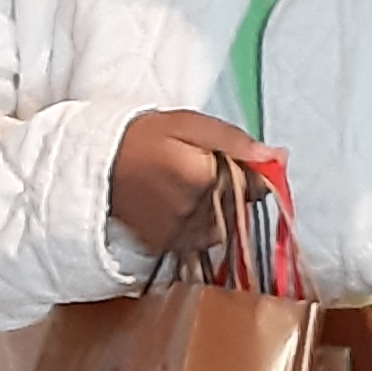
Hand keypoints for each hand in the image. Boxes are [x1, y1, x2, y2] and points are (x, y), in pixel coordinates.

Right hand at [108, 109, 282, 259]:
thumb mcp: (188, 124)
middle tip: (202, 169)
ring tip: (188, 186)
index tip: (241, 164)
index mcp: (205, 178)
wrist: (94, 163)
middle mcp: (196, 211)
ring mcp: (180, 233)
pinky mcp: (166, 246)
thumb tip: (277, 156)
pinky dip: (198, 225)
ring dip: (217, 210)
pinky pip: (200, 240)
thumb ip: (234, 141)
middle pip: (239, 207)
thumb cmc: (142, 137)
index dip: (254, 175)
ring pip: (222, 226)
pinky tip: (180, 204)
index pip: (256, 188)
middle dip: (233, 190)